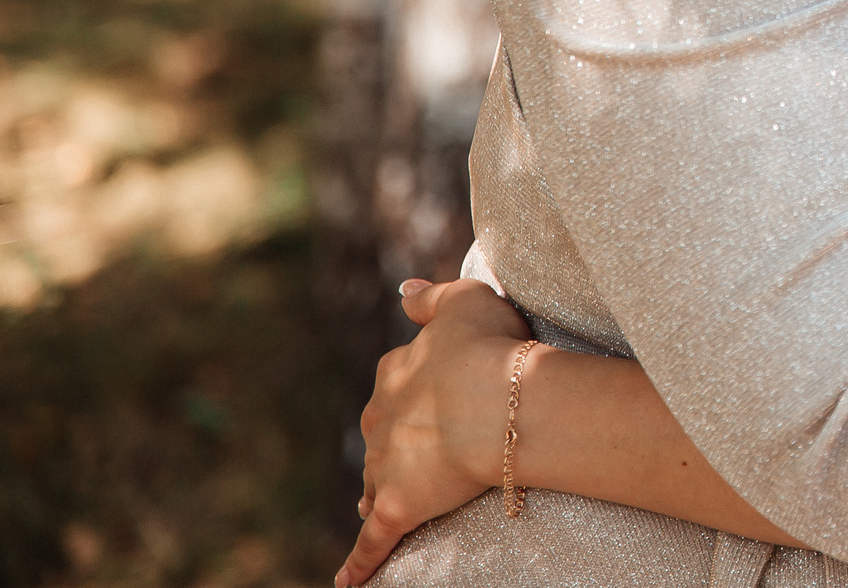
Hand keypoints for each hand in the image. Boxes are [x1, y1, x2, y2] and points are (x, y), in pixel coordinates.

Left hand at [337, 278, 531, 586]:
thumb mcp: (465, 298)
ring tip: (377, 503)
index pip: (395, 380)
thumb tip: (402, 290)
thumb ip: (430, 296)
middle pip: (380, 433)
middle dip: (392, 442)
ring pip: (374, 482)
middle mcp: (380, 418)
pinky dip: (359, 563)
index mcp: (395, 372)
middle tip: (415, 451)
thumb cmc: (492, 348)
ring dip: (376, 491)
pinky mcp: (399, 507)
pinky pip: (372, 540)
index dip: (417, 387)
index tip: (437, 392)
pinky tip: (346, 583)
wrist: (501, 404)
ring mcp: (387, 465)